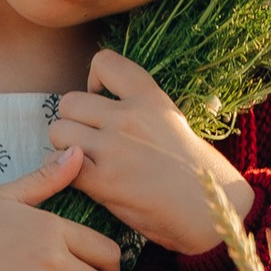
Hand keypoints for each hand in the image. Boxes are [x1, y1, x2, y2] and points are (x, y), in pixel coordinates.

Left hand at [50, 54, 253, 255]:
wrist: (211, 209)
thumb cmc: (195, 170)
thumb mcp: (172, 121)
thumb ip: (138, 107)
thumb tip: (100, 103)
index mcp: (149, 97)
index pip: (103, 62)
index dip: (93, 80)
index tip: (102, 100)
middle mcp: (129, 117)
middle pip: (69, 102)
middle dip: (74, 121)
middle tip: (90, 140)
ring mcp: (114, 148)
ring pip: (58, 131)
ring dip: (64, 147)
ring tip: (85, 161)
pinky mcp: (104, 181)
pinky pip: (60, 165)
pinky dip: (63, 173)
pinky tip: (82, 180)